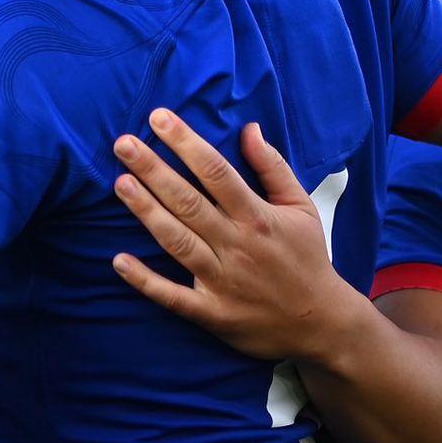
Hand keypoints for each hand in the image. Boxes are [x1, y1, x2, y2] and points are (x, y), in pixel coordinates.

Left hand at [111, 109, 365, 363]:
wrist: (322, 324)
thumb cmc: (307, 258)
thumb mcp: (301, 207)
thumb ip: (273, 167)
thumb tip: (249, 129)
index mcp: (258, 217)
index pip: (216, 172)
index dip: (186, 143)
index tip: (159, 118)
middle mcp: (237, 245)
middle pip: (189, 201)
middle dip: (154, 170)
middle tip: (123, 143)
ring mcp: (223, 281)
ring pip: (177, 241)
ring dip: (146, 212)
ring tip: (120, 183)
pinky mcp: (212, 313)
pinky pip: (173, 296)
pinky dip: (145, 281)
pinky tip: (119, 261)